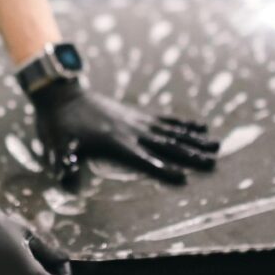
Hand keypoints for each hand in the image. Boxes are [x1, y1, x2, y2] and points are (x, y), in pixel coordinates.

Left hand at [27, 80, 218, 185]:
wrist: (63, 95)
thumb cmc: (60, 125)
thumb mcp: (57, 143)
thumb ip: (64, 159)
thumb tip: (64, 175)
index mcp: (115, 142)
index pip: (142, 159)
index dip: (161, 169)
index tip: (182, 179)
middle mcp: (132, 130)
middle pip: (166, 145)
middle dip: (190, 155)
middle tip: (212, 163)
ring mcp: (138, 120)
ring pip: (172, 132)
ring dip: (195, 140)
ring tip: (217, 147)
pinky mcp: (139, 114)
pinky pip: (166, 120)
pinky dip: (185, 124)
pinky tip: (202, 127)